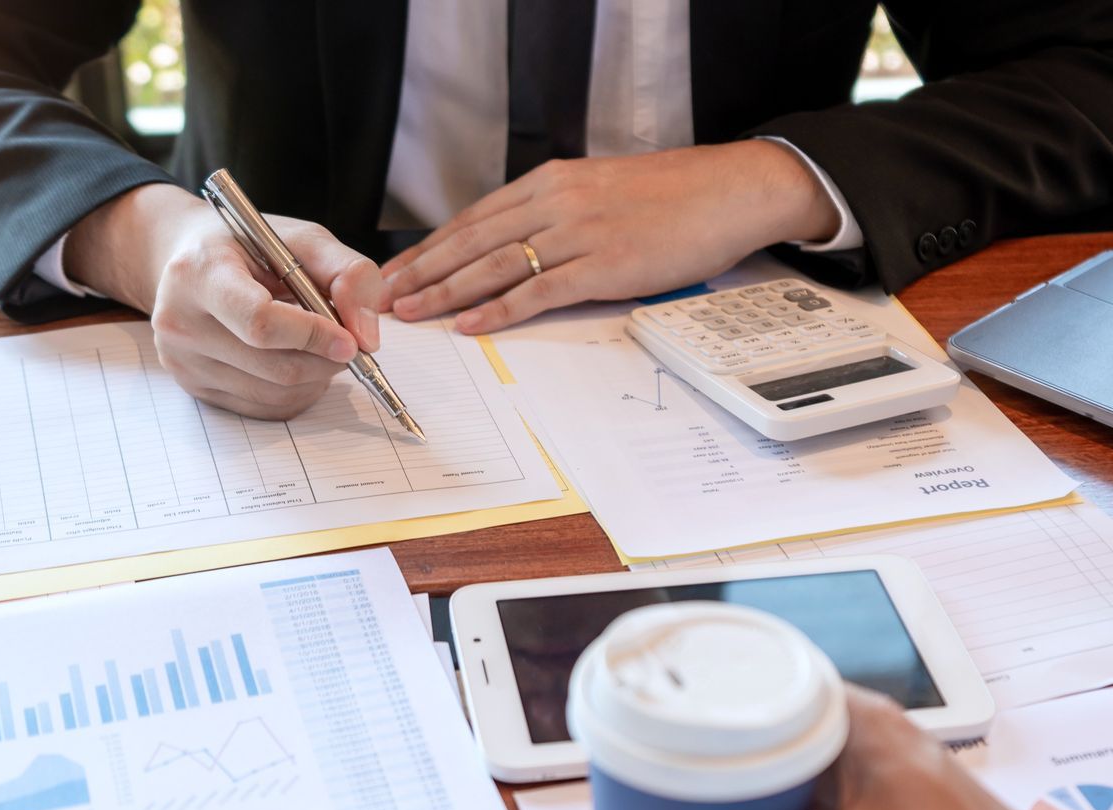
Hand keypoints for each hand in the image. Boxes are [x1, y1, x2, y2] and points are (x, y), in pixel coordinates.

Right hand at [64, 184, 387, 418]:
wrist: (186, 262)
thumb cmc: (246, 247)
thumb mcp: (301, 238)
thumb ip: (347, 273)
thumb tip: (366, 336)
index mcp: (201, 272)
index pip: (260, 322)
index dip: (313, 337)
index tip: (350, 342)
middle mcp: (181, 321)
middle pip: (274, 367)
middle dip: (326, 361)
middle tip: (348, 344)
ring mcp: (183, 361)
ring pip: (274, 394)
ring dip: (315, 379)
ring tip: (320, 348)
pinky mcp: (193, 388)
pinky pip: (262, 408)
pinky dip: (295, 393)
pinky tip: (297, 363)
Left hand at [382, 140, 839, 334]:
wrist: (731, 190)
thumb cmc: (675, 197)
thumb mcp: (603, 192)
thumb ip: (560, 214)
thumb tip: (527, 244)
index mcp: (552, 182)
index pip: (475, 218)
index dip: (431, 247)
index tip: (396, 269)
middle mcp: (556, 202)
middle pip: (471, 241)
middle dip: (421, 272)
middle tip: (381, 297)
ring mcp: (577, 233)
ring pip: (494, 266)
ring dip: (445, 293)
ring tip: (411, 314)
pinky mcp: (602, 265)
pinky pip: (537, 291)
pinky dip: (497, 309)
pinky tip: (469, 325)